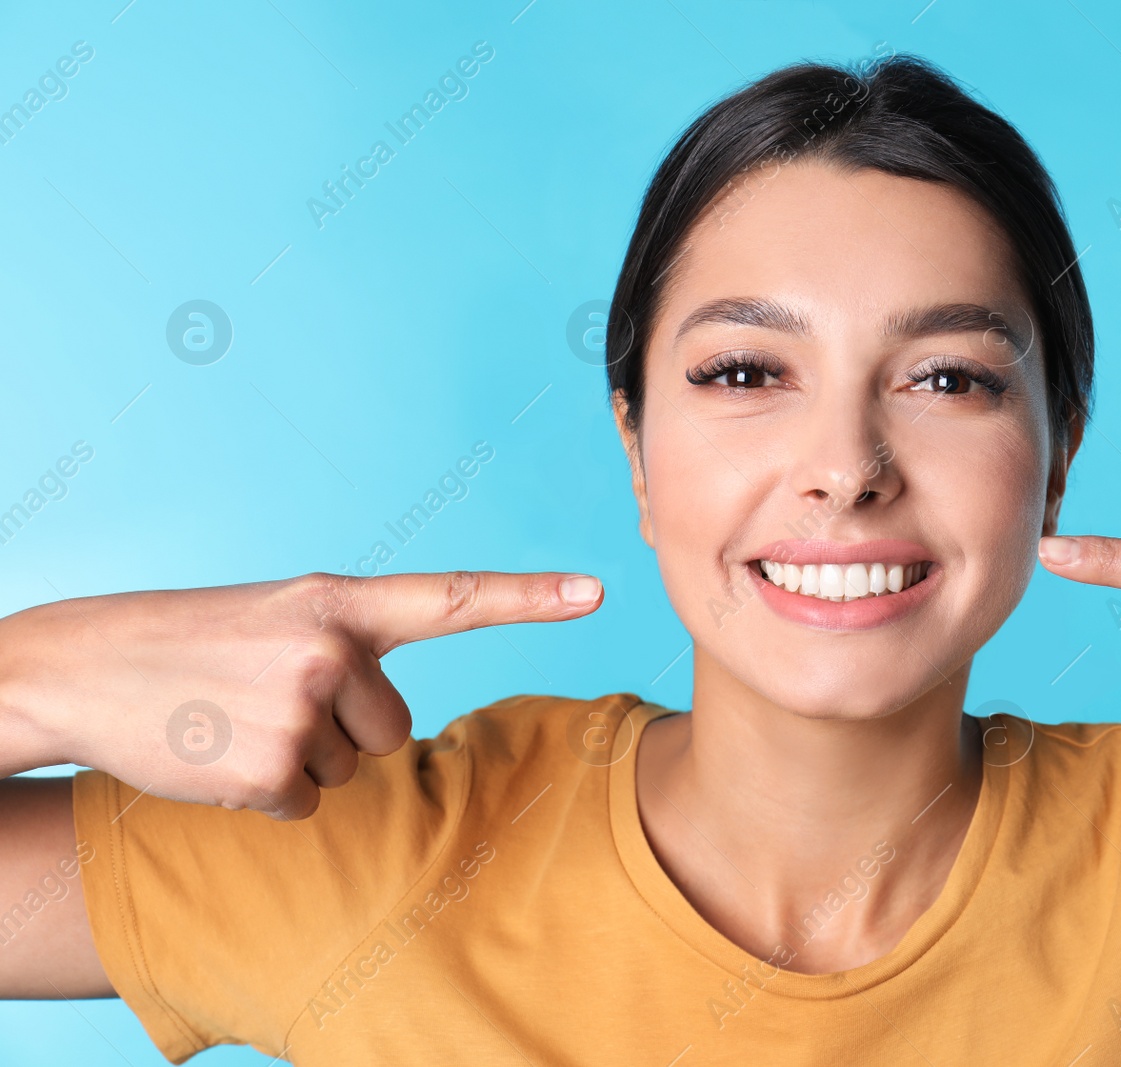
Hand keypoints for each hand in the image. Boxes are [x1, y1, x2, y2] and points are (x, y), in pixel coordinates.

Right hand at [0, 571, 602, 818]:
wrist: (81, 667)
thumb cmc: (191, 644)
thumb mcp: (279, 619)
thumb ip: (348, 647)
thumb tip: (389, 724)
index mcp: (340, 602)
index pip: (453, 598)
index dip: (530, 598)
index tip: (596, 591)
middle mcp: (332, 647)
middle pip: (393, 728)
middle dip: (340, 730)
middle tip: (267, 700)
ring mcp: (303, 706)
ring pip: (349, 767)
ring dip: (297, 757)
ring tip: (234, 717)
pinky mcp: (273, 766)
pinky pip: (306, 801)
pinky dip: (263, 791)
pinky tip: (219, 751)